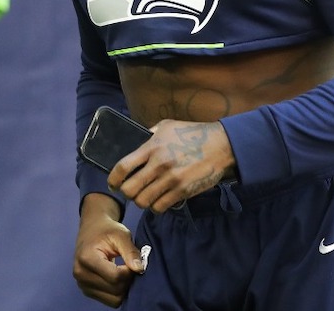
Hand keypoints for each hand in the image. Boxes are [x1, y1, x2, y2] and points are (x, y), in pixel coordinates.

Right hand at [74, 193, 141, 307]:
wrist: (92, 230)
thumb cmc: (107, 230)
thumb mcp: (121, 234)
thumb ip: (131, 252)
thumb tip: (139, 269)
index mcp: (86, 258)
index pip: (115, 276)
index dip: (129, 272)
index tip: (131, 261)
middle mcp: (81, 274)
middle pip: (115, 290)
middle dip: (127, 280)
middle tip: (129, 266)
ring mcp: (82, 284)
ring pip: (113, 299)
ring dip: (123, 288)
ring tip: (122, 272)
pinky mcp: (86, 290)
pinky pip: (109, 301)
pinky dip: (117, 292)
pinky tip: (117, 278)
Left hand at [109, 120, 235, 213]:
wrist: (221, 146)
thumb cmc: (192, 133)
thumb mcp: (166, 126)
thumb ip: (148, 135)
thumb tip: (134, 143)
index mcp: (151, 147)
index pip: (122, 167)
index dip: (112, 179)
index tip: (112, 183)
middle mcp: (159, 165)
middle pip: (130, 189)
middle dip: (126, 192)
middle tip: (130, 190)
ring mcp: (171, 180)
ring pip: (143, 202)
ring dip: (141, 201)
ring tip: (144, 196)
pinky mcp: (182, 191)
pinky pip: (160, 207)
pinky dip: (156, 206)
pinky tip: (158, 200)